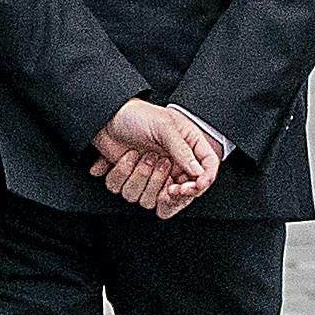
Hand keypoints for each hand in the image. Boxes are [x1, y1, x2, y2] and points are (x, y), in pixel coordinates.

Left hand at [94, 97, 224, 217]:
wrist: (107, 116)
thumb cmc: (138, 115)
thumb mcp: (164, 127)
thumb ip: (182, 151)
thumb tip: (198, 172)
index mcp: (188, 150)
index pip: (207, 172)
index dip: (201, 184)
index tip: (188, 188)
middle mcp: (173, 167)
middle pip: (181, 197)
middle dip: (171, 194)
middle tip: (168, 185)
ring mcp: (151, 177)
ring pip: (150, 200)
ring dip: (143, 179)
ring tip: (142, 156)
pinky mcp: (131, 181)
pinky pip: (128, 194)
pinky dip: (123, 176)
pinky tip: (127, 158)